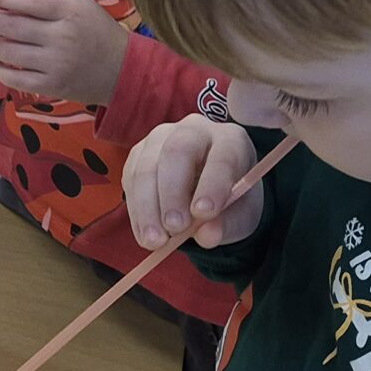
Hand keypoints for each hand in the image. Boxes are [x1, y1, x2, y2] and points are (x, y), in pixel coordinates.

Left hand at [0, 0, 131, 104]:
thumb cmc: (95, 28)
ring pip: (11, 53)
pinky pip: (17, 79)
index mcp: (70, 11)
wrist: (123, 71)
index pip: (32, 1)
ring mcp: (57, 65)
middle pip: (15, 27)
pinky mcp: (53, 87)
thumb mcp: (76, 0)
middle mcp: (63, 38)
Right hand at [124, 115, 261, 250]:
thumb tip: (207, 236)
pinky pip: (131, 177)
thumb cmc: (229, 202)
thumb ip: (227, 225)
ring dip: (148, 206)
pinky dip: (136, 210)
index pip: (222, 155)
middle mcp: (194, 130)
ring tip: (155, 240)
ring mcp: (161, 138)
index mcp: (231, 140)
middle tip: (174, 228)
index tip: (204, 214)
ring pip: (147, 165)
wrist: (209, 195)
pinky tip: (144, 233)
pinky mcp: (139, 153)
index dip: (212, 183)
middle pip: (176, 151)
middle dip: (172, 192)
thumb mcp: (239, 217)